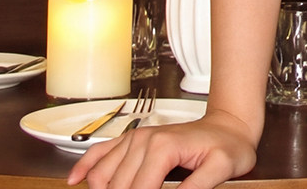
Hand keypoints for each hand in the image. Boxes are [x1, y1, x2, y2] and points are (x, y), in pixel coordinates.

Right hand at [66, 112, 256, 188]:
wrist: (231, 124)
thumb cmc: (229, 146)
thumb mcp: (221, 169)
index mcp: (162, 148)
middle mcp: (143, 140)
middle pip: (116, 188)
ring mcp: (135, 138)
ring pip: (102, 177)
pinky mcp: (132, 140)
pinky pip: (100, 153)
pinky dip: (86, 168)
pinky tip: (75, 181)